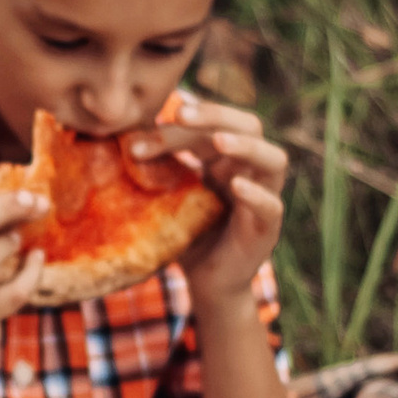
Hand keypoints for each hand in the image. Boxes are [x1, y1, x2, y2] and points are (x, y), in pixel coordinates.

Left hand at [128, 95, 286, 305]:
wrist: (206, 283)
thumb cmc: (188, 234)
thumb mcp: (169, 196)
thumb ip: (158, 169)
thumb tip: (123, 139)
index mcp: (225, 159)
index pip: (211, 125)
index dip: (180, 126)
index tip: (145, 130)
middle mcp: (249, 171)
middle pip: (249, 125)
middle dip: (216, 115)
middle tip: (181, 114)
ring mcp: (263, 197)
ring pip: (273, 159)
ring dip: (247, 146)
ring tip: (220, 141)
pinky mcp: (266, 229)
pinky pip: (271, 205)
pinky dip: (256, 194)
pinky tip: (236, 187)